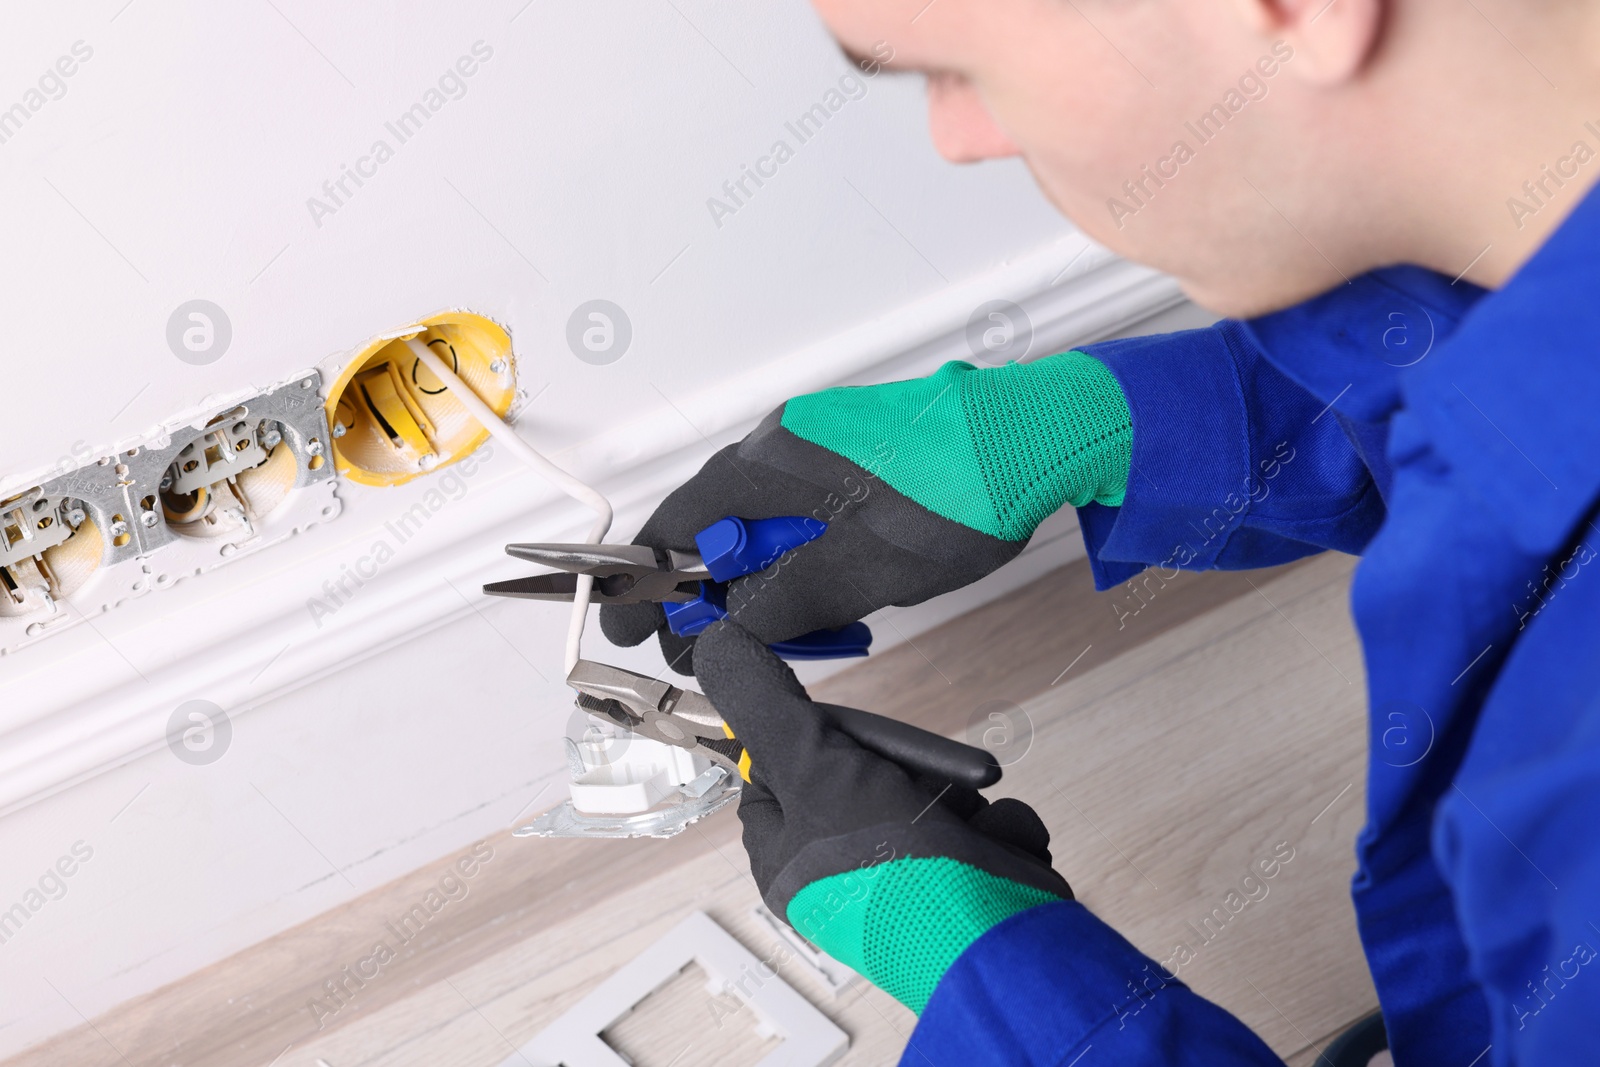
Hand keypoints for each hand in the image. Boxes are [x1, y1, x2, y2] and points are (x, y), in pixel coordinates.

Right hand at [601, 354, 1130, 672]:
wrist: (1040, 439)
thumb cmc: (952, 498)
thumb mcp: (859, 571)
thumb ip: (782, 606)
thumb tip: (715, 638)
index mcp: (767, 462)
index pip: (678, 525)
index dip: (648, 584)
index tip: (631, 628)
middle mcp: (782, 444)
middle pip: (718, 527)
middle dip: (709, 595)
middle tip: (703, 648)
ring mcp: (821, 445)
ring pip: (765, 524)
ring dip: (762, 582)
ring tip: (782, 633)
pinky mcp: (857, 456)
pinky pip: (804, 513)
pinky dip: (800, 558)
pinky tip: (827, 596)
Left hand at [695, 620, 1072, 1013]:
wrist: (1001, 941)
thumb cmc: (895, 867)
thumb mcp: (815, 769)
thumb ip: (769, 709)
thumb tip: (718, 648)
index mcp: (788, 852)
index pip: (778, 767)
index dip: (816, 739)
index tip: (844, 737)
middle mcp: (841, 865)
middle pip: (862, 767)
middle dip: (907, 767)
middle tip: (912, 783)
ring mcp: (908, 873)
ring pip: (933, 789)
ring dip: (960, 799)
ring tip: (967, 832)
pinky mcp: (968, 877)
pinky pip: (984, 821)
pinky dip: (999, 831)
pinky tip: (1000, 852)